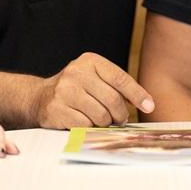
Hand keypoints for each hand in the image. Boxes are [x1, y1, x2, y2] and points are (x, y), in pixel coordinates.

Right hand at [33, 52, 156, 127]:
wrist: (40, 97)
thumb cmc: (76, 89)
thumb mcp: (95, 78)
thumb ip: (117, 86)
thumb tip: (146, 102)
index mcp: (90, 61)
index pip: (120, 78)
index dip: (137, 94)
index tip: (149, 106)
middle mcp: (76, 73)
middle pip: (112, 100)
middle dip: (120, 114)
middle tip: (120, 120)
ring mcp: (64, 91)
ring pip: (100, 115)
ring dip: (105, 123)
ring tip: (101, 120)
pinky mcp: (56, 109)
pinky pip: (85, 125)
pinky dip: (89, 128)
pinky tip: (85, 122)